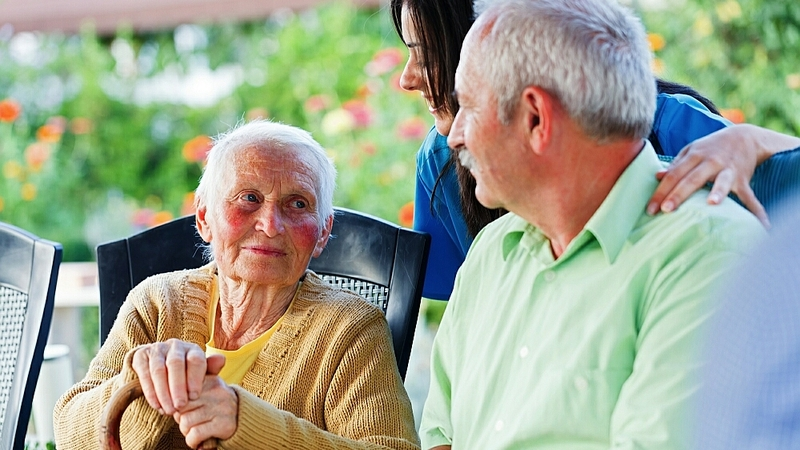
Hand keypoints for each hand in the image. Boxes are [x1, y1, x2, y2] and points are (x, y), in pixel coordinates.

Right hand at [131, 339, 211, 414]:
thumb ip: (211, 369)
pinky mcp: (141, 355)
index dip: (195, 378)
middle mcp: (175, 345)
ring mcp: (157, 349)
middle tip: (180, 406)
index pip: (195, 359)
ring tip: (168, 410)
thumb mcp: (200, 373)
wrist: (161, 367)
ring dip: (163, 392)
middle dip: (177, 387)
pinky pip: (144, 373)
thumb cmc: (186, 374)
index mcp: (192, 348)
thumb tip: (221, 359)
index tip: (194, 396)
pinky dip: (150, 391)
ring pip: (158, 369)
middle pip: (176, 363)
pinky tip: (156, 405)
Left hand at [173, 356, 237, 448]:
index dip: (178, 404)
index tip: (183, 408)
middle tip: (190, 420)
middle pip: (180, 407)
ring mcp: (222, 408)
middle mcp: (217, 391)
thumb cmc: (215, 404)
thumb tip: (164, 384)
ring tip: (196, 429)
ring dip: (186, 431)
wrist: (243, 420)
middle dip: (180, 417)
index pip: (180, 390)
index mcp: (210, 380)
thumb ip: (190, 380)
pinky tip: (199, 439)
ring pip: (185, 422)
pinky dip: (192, 441)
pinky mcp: (224, 425)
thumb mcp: (206, 388)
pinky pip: (194, 435)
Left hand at [647, 124, 770, 228]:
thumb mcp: (691, 151)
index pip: (674, 174)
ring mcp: (728, 170)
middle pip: (692, 179)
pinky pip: (749, 196)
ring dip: (718, 192)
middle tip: (665, 210)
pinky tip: (762, 224)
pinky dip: (756, 209)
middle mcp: (711, 162)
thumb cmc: (711, 147)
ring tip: (712, 204)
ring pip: (721, 181)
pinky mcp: (743, 178)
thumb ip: (675, 164)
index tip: (651, 208)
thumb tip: (657, 176)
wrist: (745, 136)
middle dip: (678, 195)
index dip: (661, 191)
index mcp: (694, 156)